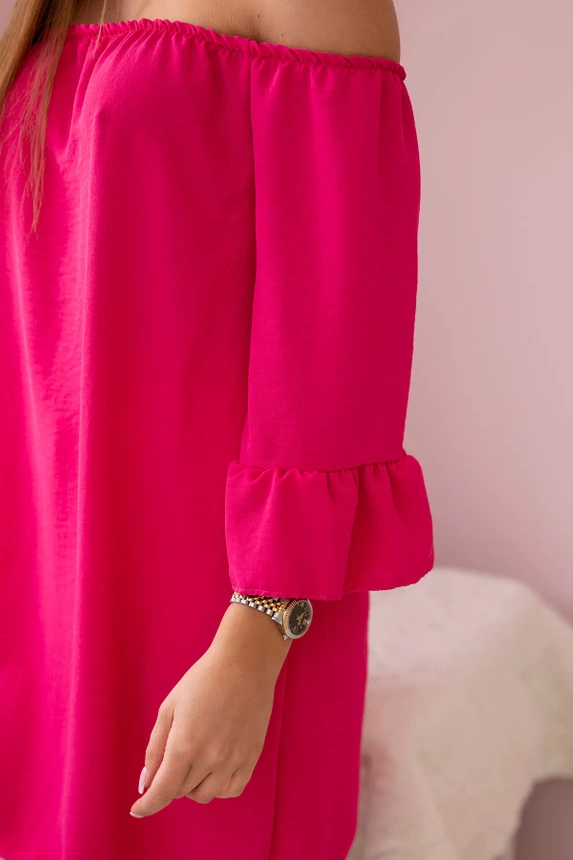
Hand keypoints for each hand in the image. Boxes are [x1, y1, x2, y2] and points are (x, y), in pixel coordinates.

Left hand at [130, 602, 290, 816]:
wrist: (245, 663)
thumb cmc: (203, 680)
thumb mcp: (169, 707)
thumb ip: (155, 747)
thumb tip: (146, 781)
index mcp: (185, 744)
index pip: (163, 791)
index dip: (147, 805)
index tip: (137, 809)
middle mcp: (210, 757)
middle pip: (181, 791)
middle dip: (171, 780)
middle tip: (174, 755)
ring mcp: (234, 759)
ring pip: (205, 794)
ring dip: (192, 786)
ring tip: (194, 760)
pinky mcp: (252, 756)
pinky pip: (232, 789)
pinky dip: (218, 787)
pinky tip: (214, 770)